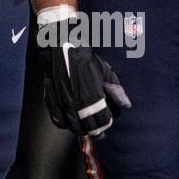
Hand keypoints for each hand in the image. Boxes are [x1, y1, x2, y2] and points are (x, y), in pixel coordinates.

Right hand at [37, 10, 129, 137]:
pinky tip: (70, 122)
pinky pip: (58, 121)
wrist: (62, 48)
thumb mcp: (106, 73)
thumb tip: (127, 105)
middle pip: (89, 128)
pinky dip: (65, 125)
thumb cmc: (85, 60)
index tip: (108, 120)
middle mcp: (77, 103)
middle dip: (96, 130)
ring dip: (81, 129)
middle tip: (98, 128)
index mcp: (93, 96)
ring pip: (73, 127)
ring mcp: (63, 103)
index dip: (107, 123)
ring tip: (85, 127)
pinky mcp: (51, 101)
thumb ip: (117, 91)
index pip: (103, 121)